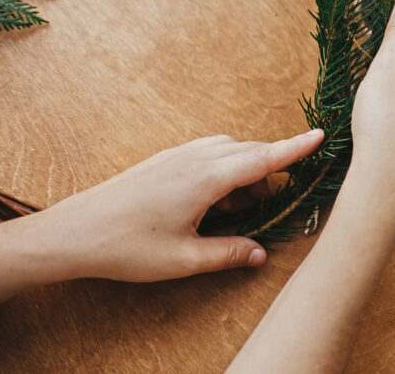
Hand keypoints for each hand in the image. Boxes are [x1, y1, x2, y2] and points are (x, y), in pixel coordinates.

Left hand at [35, 131, 323, 281]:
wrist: (73, 231)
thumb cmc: (127, 246)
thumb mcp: (185, 259)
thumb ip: (229, 253)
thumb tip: (260, 254)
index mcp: (208, 178)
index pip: (264, 158)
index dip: (295, 148)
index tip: (321, 135)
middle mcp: (196, 157)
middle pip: (250, 152)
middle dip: (269, 170)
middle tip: (273, 202)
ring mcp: (178, 155)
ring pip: (228, 151)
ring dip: (244, 171)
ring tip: (239, 208)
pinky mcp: (164, 160)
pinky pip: (208, 154)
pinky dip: (223, 170)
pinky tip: (213, 201)